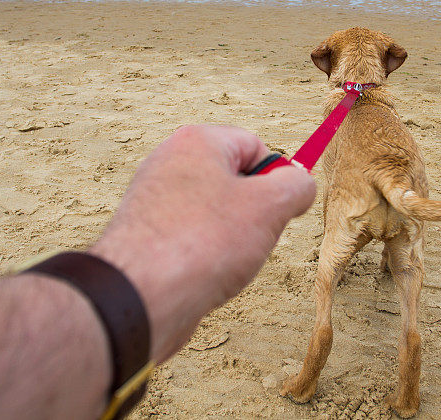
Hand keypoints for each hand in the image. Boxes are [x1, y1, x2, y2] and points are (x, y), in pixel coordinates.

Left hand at [90, 125, 315, 361]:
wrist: (139, 298)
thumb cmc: (203, 243)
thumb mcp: (270, 206)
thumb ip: (296, 185)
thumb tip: (301, 184)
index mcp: (197, 142)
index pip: (255, 146)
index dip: (276, 178)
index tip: (280, 208)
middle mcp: (170, 164)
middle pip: (234, 180)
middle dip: (254, 211)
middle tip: (253, 236)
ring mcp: (155, 201)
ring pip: (216, 213)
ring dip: (233, 238)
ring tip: (226, 260)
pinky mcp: (147, 236)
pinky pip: (194, 238)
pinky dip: (208, 256)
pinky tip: (206, 275)